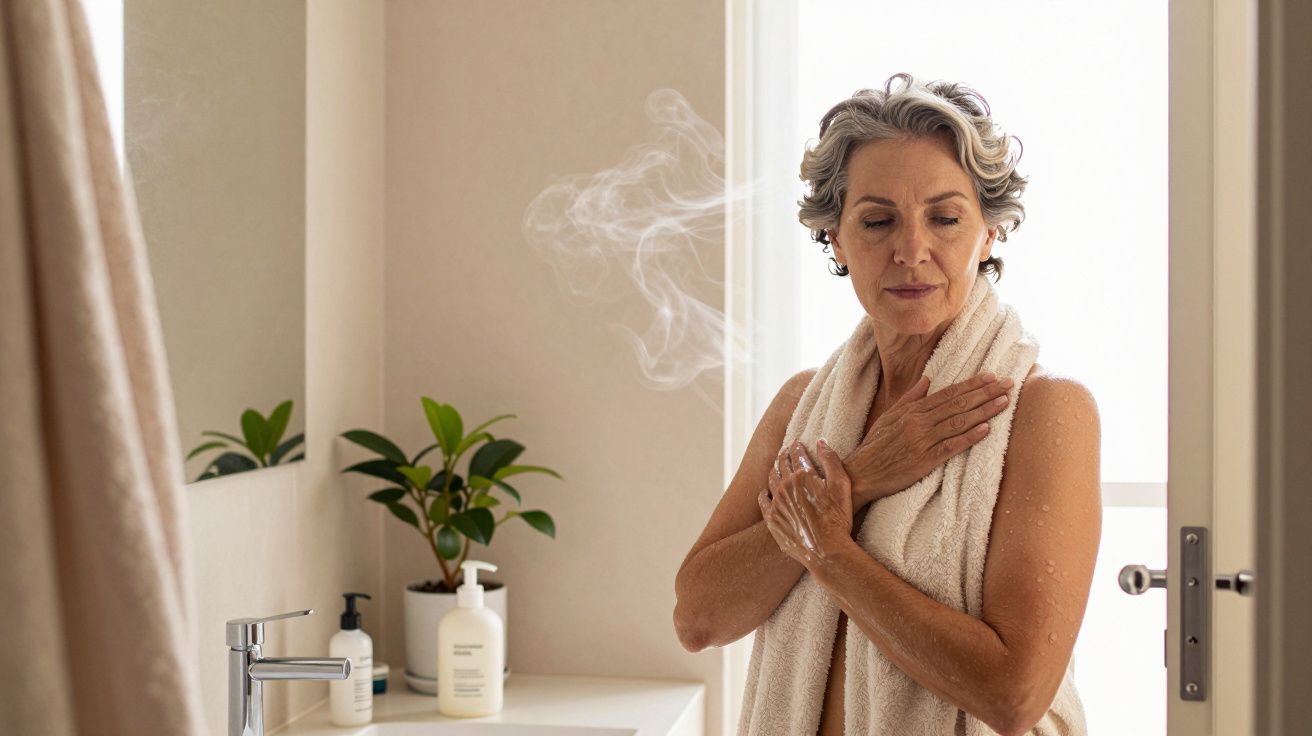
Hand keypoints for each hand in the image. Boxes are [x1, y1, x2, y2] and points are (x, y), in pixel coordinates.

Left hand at [757, 438, 853, 570]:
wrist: (826, 550)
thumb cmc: (837, 518)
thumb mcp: (841, 485)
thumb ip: (831, 460)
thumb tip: (820, 441)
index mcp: (802, 475)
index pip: (796, 455)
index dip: (797, 447)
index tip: (797, 444)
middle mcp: (785, 486)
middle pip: (781, 465)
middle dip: (783, 455)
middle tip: (785, 451)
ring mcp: (777, 502)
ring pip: (771, 480)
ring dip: (773, 470)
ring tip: (776, 467)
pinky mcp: (772, 519)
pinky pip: (763, 501)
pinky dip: (764, 493)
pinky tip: (765, 492)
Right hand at [847, 371, 1015, 502]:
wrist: (860, 473)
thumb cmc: (874, 446)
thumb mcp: (888, 417)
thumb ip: (910, 398)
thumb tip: (927, 380)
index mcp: (912, 410)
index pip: (948, 393)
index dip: (971, 384)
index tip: (992, 376)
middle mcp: (919, 422)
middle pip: (958, 404)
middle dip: (985, 392)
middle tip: (1009, 384)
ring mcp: (923, 441)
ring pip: (958, 422)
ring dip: (984, 411)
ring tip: (1004, 402)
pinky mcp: (925, 460)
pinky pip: (951, 446)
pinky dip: (970, 437)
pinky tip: (987, 429)